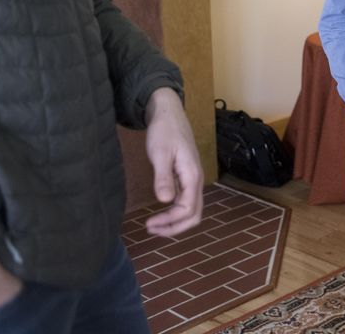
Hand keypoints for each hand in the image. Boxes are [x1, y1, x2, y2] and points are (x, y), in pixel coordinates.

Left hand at [144, 88, 203, 236]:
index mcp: (192, 175)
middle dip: (175, 227)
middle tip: (152, 230)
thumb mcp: (160, 153)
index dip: (169, 221)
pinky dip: (175, 212)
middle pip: (195, 214)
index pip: (188, 208)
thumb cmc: (164, 131)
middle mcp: (196, 180)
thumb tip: (165, 201)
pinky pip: (186, 201)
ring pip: (192, 209)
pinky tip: (161, 213)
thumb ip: (163, 177)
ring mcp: (192, 179)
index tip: (148, 223)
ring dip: (175, 222)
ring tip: (154, 226)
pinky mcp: (186, 177)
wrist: (169, 114)